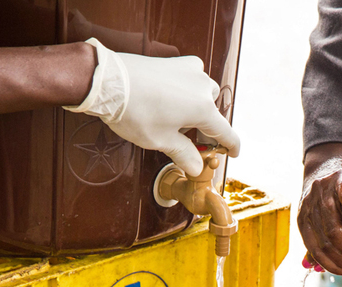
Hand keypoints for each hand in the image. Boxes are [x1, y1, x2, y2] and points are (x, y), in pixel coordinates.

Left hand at [64, 38, 238, 176]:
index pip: (226, 133)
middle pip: (214, 113)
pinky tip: (174, 97)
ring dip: (198, 108)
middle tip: (192, 142)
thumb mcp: (160, 140)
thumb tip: (196, 168)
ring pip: (204, 94)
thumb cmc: (134, 112)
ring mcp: (190, 72)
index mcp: (203, 110)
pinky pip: (192, 78)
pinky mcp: (177, 63)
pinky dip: (188, 90)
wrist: (109, 82)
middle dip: (206, 129)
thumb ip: (183, 154)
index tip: (232, 153)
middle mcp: (202, 88)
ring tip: (179, 119)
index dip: (231, 146)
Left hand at [298, 143, 341, 275]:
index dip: (334, 265)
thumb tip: (309, 268)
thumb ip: (320, 241)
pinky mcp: (341, 180)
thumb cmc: (330, 198)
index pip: (316, 250)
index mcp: (304, 219)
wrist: (333, 161)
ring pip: (336, 228)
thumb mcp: (322, 218)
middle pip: (326, 242)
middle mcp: (310, 206)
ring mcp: (324, 192)